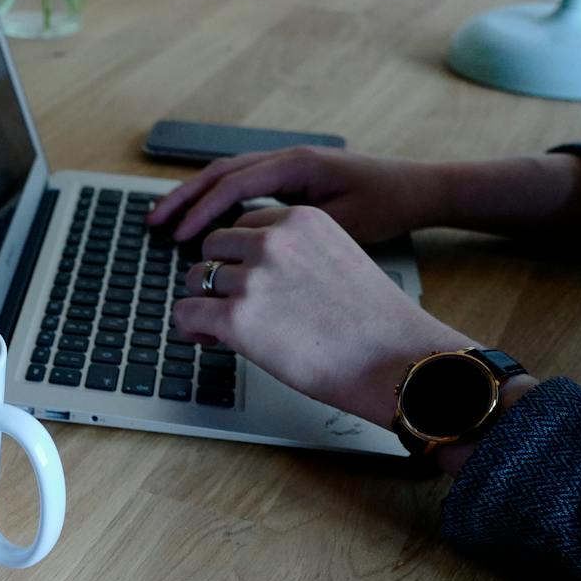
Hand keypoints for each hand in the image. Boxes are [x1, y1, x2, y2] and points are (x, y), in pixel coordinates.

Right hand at [149, 146, 447, 244]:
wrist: (418, 189)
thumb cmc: (386, 206)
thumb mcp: (342, 225)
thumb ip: (292, 230)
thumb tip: (245, 242)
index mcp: (297, 164)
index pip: (234, 184)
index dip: (202, 211)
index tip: (179, 237)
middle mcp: (287, 158)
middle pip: (220, 172)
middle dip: (183, 198)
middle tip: (153, 223)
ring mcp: (287, 165)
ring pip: (227, 176)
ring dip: (194, 197)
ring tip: (165, 220)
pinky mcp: (290, 177)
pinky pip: (242, 185)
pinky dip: (215, 200)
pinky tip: (201, 221)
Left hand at [172, 205, 475, 424]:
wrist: (394, 360)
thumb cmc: (373, 323)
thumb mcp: (334, 259)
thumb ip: (293, 255)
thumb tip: (249, 271)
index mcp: (301, 220)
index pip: (244, 226)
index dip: (240, 256)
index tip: (248, 280)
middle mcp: (273, 241)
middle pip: (212, 248)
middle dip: (218, 276)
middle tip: (233, 305)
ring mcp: (253, 278)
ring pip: (195, 280)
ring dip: (204, 303)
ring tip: (222, 327)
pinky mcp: (236, 318)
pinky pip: (185, 313)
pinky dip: (190, 327)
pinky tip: (207, 339)